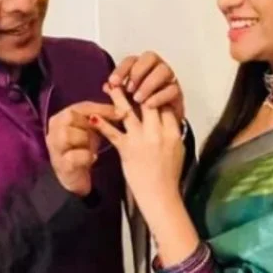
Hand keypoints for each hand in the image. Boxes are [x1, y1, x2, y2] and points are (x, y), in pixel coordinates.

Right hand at [46, 101, 120, 195]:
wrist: (75, 177)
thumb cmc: (82, 149)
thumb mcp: (91, 130)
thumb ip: (99, 117)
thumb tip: (121, 108)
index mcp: (60, 119)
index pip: (81, 107)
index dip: (102, 108)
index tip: (121, 112)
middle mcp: (53, 131)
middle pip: (71, 117)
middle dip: (90, 125)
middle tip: (99, 134)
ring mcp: (54, 148)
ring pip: (68, 134)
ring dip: (86, 140)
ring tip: (91, 148)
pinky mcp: (60, 165)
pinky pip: (74, 156)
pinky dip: (86, 156)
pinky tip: (91, 158)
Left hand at [90, 86, 185, 215]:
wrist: (160, 195)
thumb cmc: (170, 176)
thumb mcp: (179, 150)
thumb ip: (174, 132)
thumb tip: (170, 118)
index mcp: (173, 133)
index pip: (166, 105)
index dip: (158, 92)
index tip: (150, 84)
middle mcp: (158, 133)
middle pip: (149, 103)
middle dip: (139, 88)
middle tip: (128, 77)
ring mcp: (141, 140)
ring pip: (129, 112)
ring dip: (117, 97)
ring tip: (109, 86)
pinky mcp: (127, 149)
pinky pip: (113, 133)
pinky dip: (102, 124)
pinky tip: (94, 116)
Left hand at [108, 51, 184, 120]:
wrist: (157, 127)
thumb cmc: (139, 111)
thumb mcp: (124, 103)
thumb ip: (116, 95)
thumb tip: (106, 87)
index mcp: (140, 67)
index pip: (131, 60)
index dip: (122, 69)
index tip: (113, 82)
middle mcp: (156, 68)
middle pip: (150, 57)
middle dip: (138, 72)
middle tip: (128, 89)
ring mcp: (168, 79)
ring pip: (163, 70)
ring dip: (149, 83)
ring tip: (138, 99)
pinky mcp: (177, 92)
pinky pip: (172, 89)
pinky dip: (159, 96)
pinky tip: (149, 105)